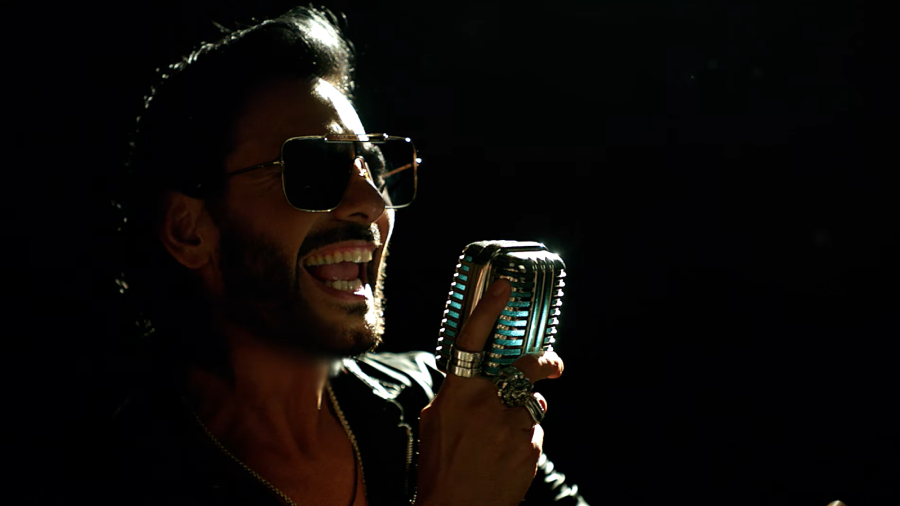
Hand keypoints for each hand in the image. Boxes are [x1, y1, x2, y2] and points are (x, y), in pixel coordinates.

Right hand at [415, 279, 564, 505]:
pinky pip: (534, 434)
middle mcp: (485, 403)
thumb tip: (483, 385)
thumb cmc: (439, 466)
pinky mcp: (530, 448)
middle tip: (554, 365)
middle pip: (527, 368)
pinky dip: (524, 442)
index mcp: (457, 392)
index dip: (489, 308)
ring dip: (522, 419)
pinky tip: (504, 459)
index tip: (505, 284)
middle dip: (547, 363)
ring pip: (531, 408)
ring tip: (499, 444)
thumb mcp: (435, 421)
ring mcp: (511, 425)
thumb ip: (458, 395)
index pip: (472, 340)